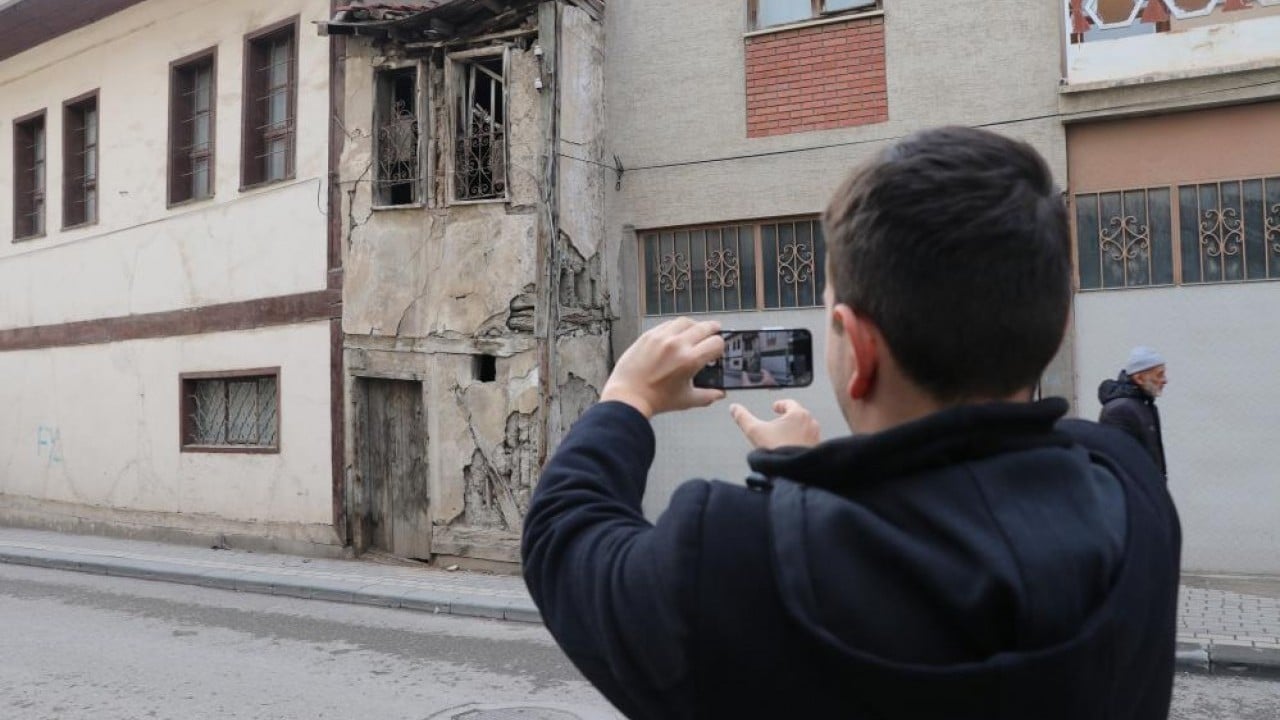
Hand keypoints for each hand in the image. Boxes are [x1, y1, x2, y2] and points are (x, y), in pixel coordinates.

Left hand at [600, 318, 726, 418]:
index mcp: (690, 360)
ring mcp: (662, 337)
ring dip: (694, 325)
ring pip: (685, 321)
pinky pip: (667, 324)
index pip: (716, 342)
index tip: (717, 351)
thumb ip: (708, 396)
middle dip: (713, 330)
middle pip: (704, 327)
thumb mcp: (687, 400)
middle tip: (715, 331)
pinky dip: (675, 327)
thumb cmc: (656, 400)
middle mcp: (677, 344)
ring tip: (695, 331)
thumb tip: (720, 394)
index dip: (720, 346)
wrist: (628, 396)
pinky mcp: (648, 335)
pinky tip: (676, 334)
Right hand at [731, 399, 819, 449]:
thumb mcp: (754, 430)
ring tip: (783, 437)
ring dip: (795, 430)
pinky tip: (791, 448)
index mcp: (798, 414)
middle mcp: (810, 423)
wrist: (793, 471)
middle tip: (778, 423)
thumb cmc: (779, 450)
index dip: (780, 405)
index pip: (789, 403)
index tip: (775, 407)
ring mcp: (815, 436)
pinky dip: (800, 441)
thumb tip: (735, 409)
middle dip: (787, 418)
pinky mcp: (816, 449)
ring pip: (804, 428)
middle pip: (798, 415)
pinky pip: (808, 441)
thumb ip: (743, 417)